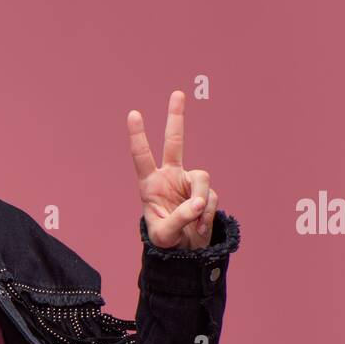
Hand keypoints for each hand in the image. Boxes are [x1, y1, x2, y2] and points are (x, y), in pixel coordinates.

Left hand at [127, 90, 217, 250]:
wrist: (184, 250)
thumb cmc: (166, 240)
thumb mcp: (164, 234)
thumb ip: (178, 218)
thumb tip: (197, 203)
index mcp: (150, 184)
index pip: (142, 156)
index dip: (138, 136)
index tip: (133, 114)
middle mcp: (170, 176)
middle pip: (174, 142)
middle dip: (176, 118)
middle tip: (177, 93)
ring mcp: (189, 182)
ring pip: (202, 180)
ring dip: (201, 201)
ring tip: (195, 222)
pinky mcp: (205, 191)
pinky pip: (211, 197)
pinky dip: (207, 214)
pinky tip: (200, 227)